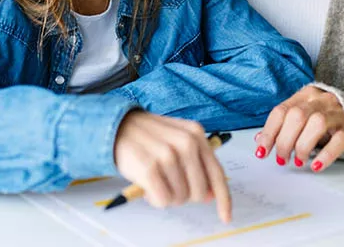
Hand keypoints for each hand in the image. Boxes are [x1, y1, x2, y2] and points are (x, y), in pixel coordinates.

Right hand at [113, 112, 231, 222]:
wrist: (118, 126)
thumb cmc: (150, 137)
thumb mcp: (178, 141)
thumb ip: (197, 164)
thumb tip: (210, 195)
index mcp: (196, 134)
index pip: (217, 173)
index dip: (223, 199)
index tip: (226, 216)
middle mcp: (186, 142)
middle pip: (198, 192)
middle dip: (185, 195)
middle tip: (169, 185)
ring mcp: (168, 154)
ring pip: (180, 198)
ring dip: (167, 196)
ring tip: (156, 181)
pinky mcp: (149, 168)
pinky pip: (163, 200)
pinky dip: (155, 200)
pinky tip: (148, 188)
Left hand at [255, 85, 343, 171]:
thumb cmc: (325, 115)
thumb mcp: (302, 114)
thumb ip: (283, 125)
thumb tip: (260, 140)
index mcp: (305, 94)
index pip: (281, 111)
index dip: (269, 132)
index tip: (262, 151)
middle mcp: (320, 100)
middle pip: (297, 116)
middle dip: (285, 141)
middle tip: (282, 158)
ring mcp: (337, 113)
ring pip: (317, 124)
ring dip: (302, 146)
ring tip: (299, 160)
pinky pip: (338, 140)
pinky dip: (325, 155)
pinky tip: (315, 165)